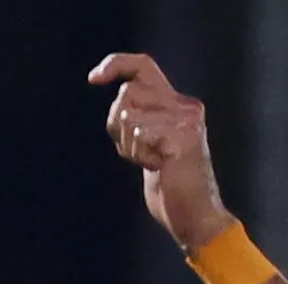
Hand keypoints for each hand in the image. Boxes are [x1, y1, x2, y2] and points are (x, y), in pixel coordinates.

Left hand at [88, 53, 235, 251]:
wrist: (194, 215)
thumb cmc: (168, 183)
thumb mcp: (145, 144)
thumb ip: (134, 118)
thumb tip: (119, 105)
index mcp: (178, 103)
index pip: (142, 65)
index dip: (115, 64)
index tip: (93, 79)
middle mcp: (186, 105)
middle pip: (127, 92)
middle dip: (117, 126)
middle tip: (137, 152)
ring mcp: (187, 120)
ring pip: (129, 114)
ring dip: (128, 145)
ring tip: (151, 162)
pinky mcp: (182, 136)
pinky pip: (139, 133)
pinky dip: (138, 154)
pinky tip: (157, 168)